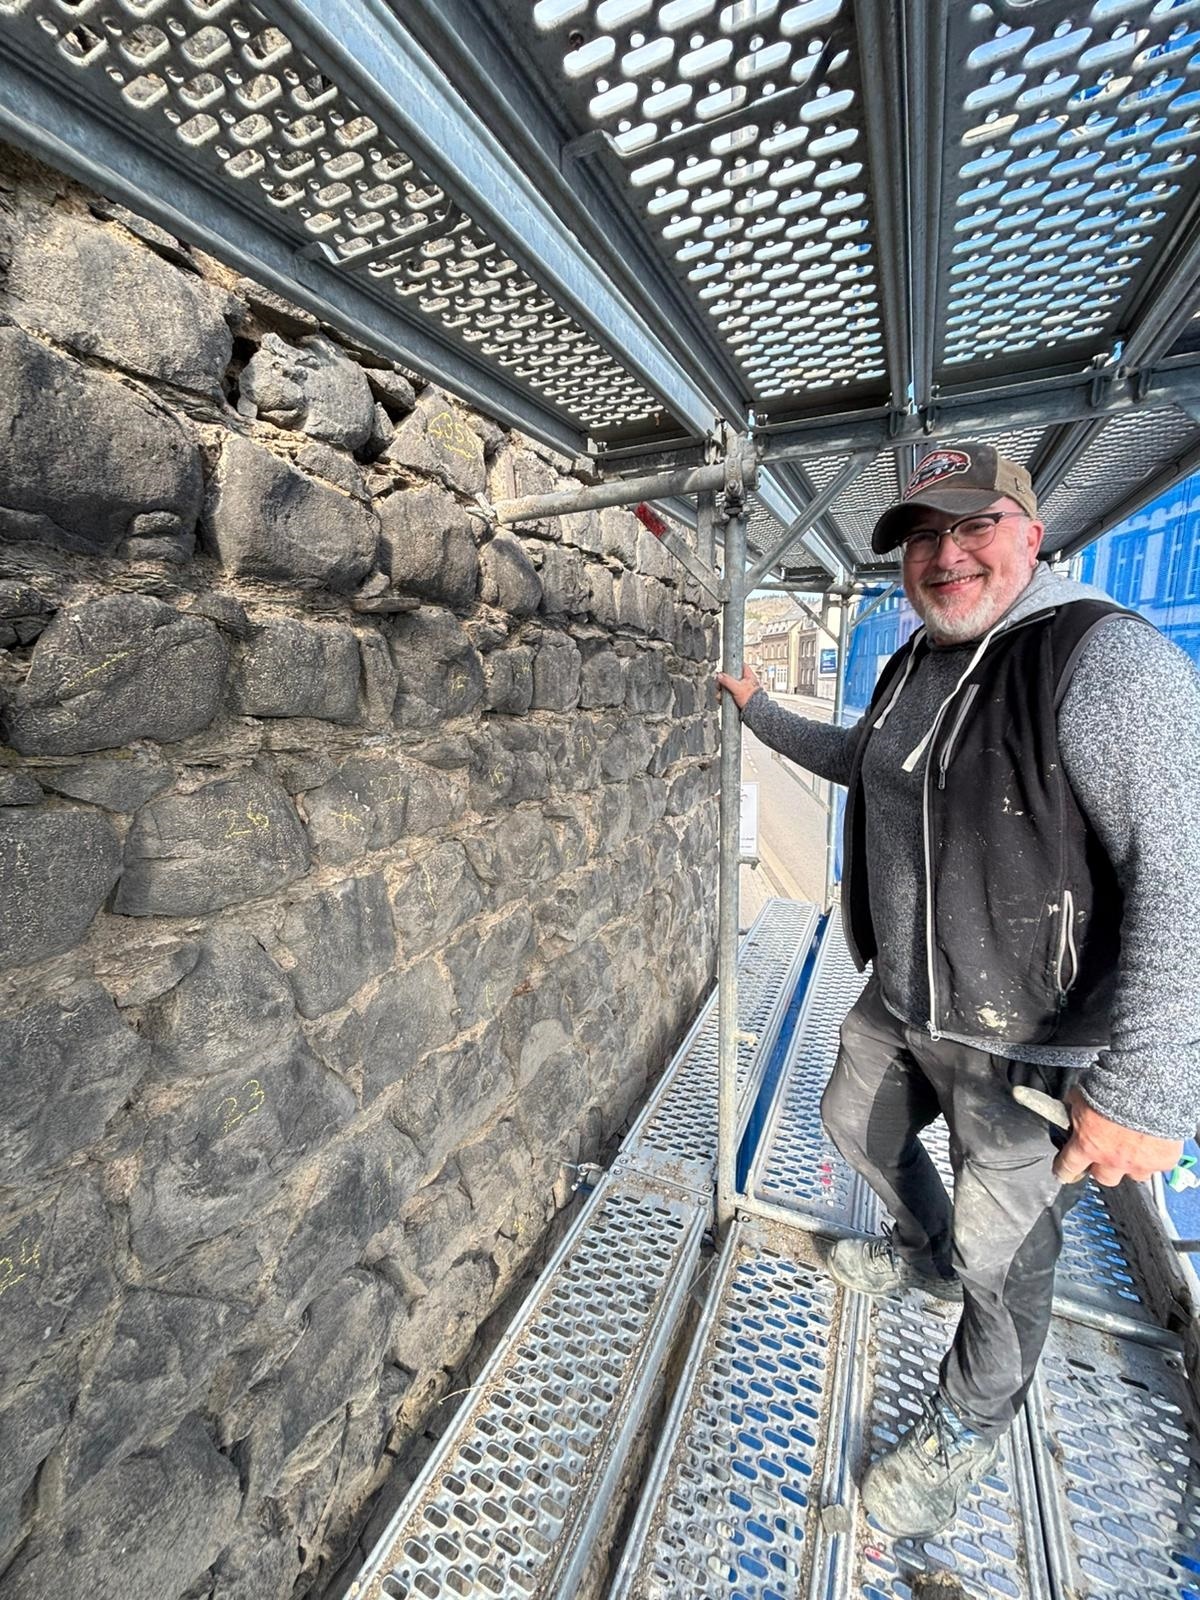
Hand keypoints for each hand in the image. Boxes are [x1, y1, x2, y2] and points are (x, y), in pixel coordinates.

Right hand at [716, 665, 761, 709]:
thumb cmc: (752, 700)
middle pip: (730, 677)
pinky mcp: (736, 697)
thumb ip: (728, 681)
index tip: (725, 669)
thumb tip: (720, 675)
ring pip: (727, 686)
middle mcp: (744, 682)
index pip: (740, 665)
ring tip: (720, 695)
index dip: (732, 666)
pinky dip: (723, 697)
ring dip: (722, 691)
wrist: (754, 713)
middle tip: (719, 685)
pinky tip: (722, 699)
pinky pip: (728, 694)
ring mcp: (740, 690)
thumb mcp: (738, 688)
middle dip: (723, 682)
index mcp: (748, 676)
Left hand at [1052, 1088, 1182, 1185]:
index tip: (1063, 1174)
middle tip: (1106, 1153)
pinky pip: (1159, 1164)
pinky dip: (1157, 1154)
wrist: (1146, 1087)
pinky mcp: (1162, 1160)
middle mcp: (1111, 1160)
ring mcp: (1138, 1163)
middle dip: (1102, 1167)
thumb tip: (1071, 1106)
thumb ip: (1075, 1108)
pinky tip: (1157, 1141)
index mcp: (1087, 1145)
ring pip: (1133, 1175)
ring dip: (1131, 1164)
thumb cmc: (1112, 1088)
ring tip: (1135, 1146)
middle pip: (1103, 1177)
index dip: (1064, 1171)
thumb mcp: (1081, 1096)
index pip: (1068, 1166)